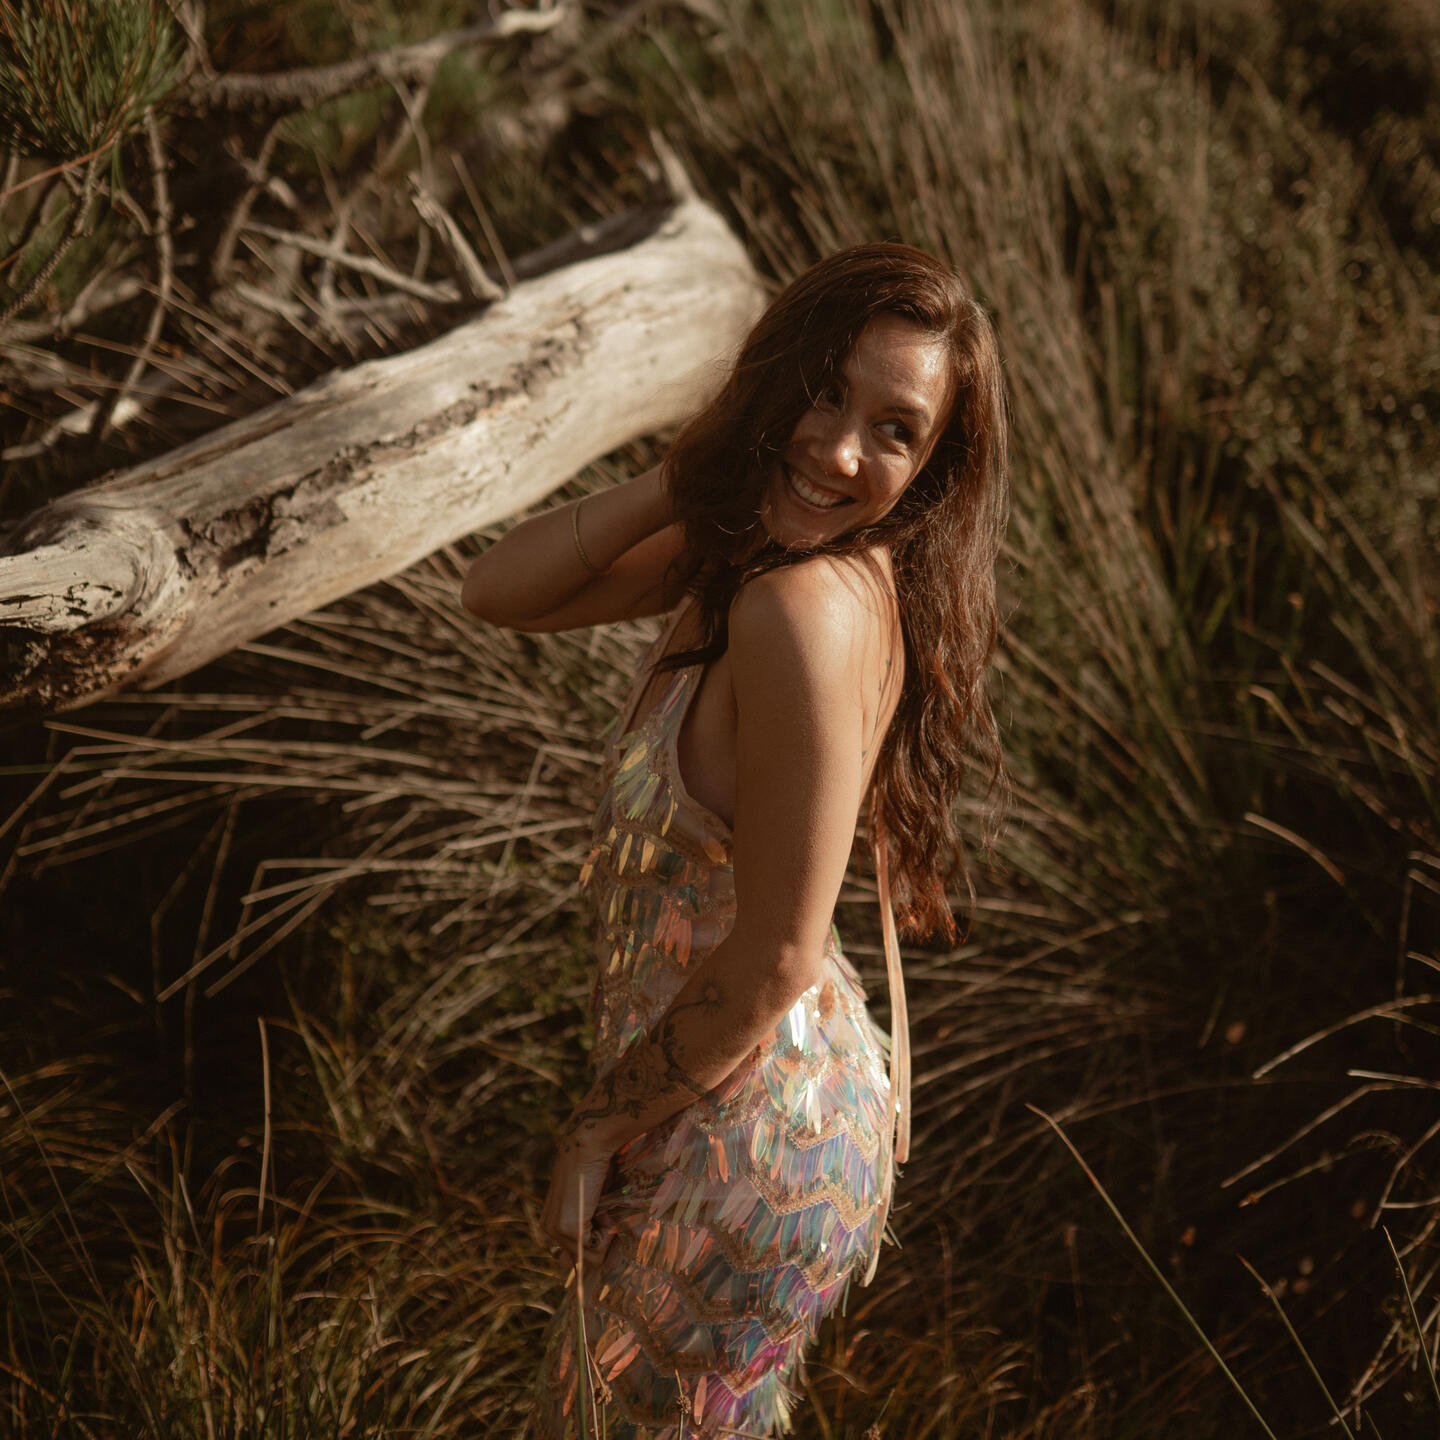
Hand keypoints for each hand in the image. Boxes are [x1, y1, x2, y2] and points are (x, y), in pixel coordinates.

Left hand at [542, 1128, 615, 1288]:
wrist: (588, 1144)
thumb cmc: (597, 1165)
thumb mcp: (593, 1200)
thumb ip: (592, 1224)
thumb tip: (602, 1253)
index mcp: (552, 1221)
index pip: (573, 1255)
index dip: (595, 1242)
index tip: (603, 1219)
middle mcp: (548, 1229)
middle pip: (583, 1259)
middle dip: (600, 1244)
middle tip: (604, 1214)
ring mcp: (556, 1230)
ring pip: (591, 1258)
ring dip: (606, 1236)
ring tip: (603, 1208)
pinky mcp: (568, 1228)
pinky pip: (596, 1251)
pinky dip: (607, 1234)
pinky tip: (603, 1210)